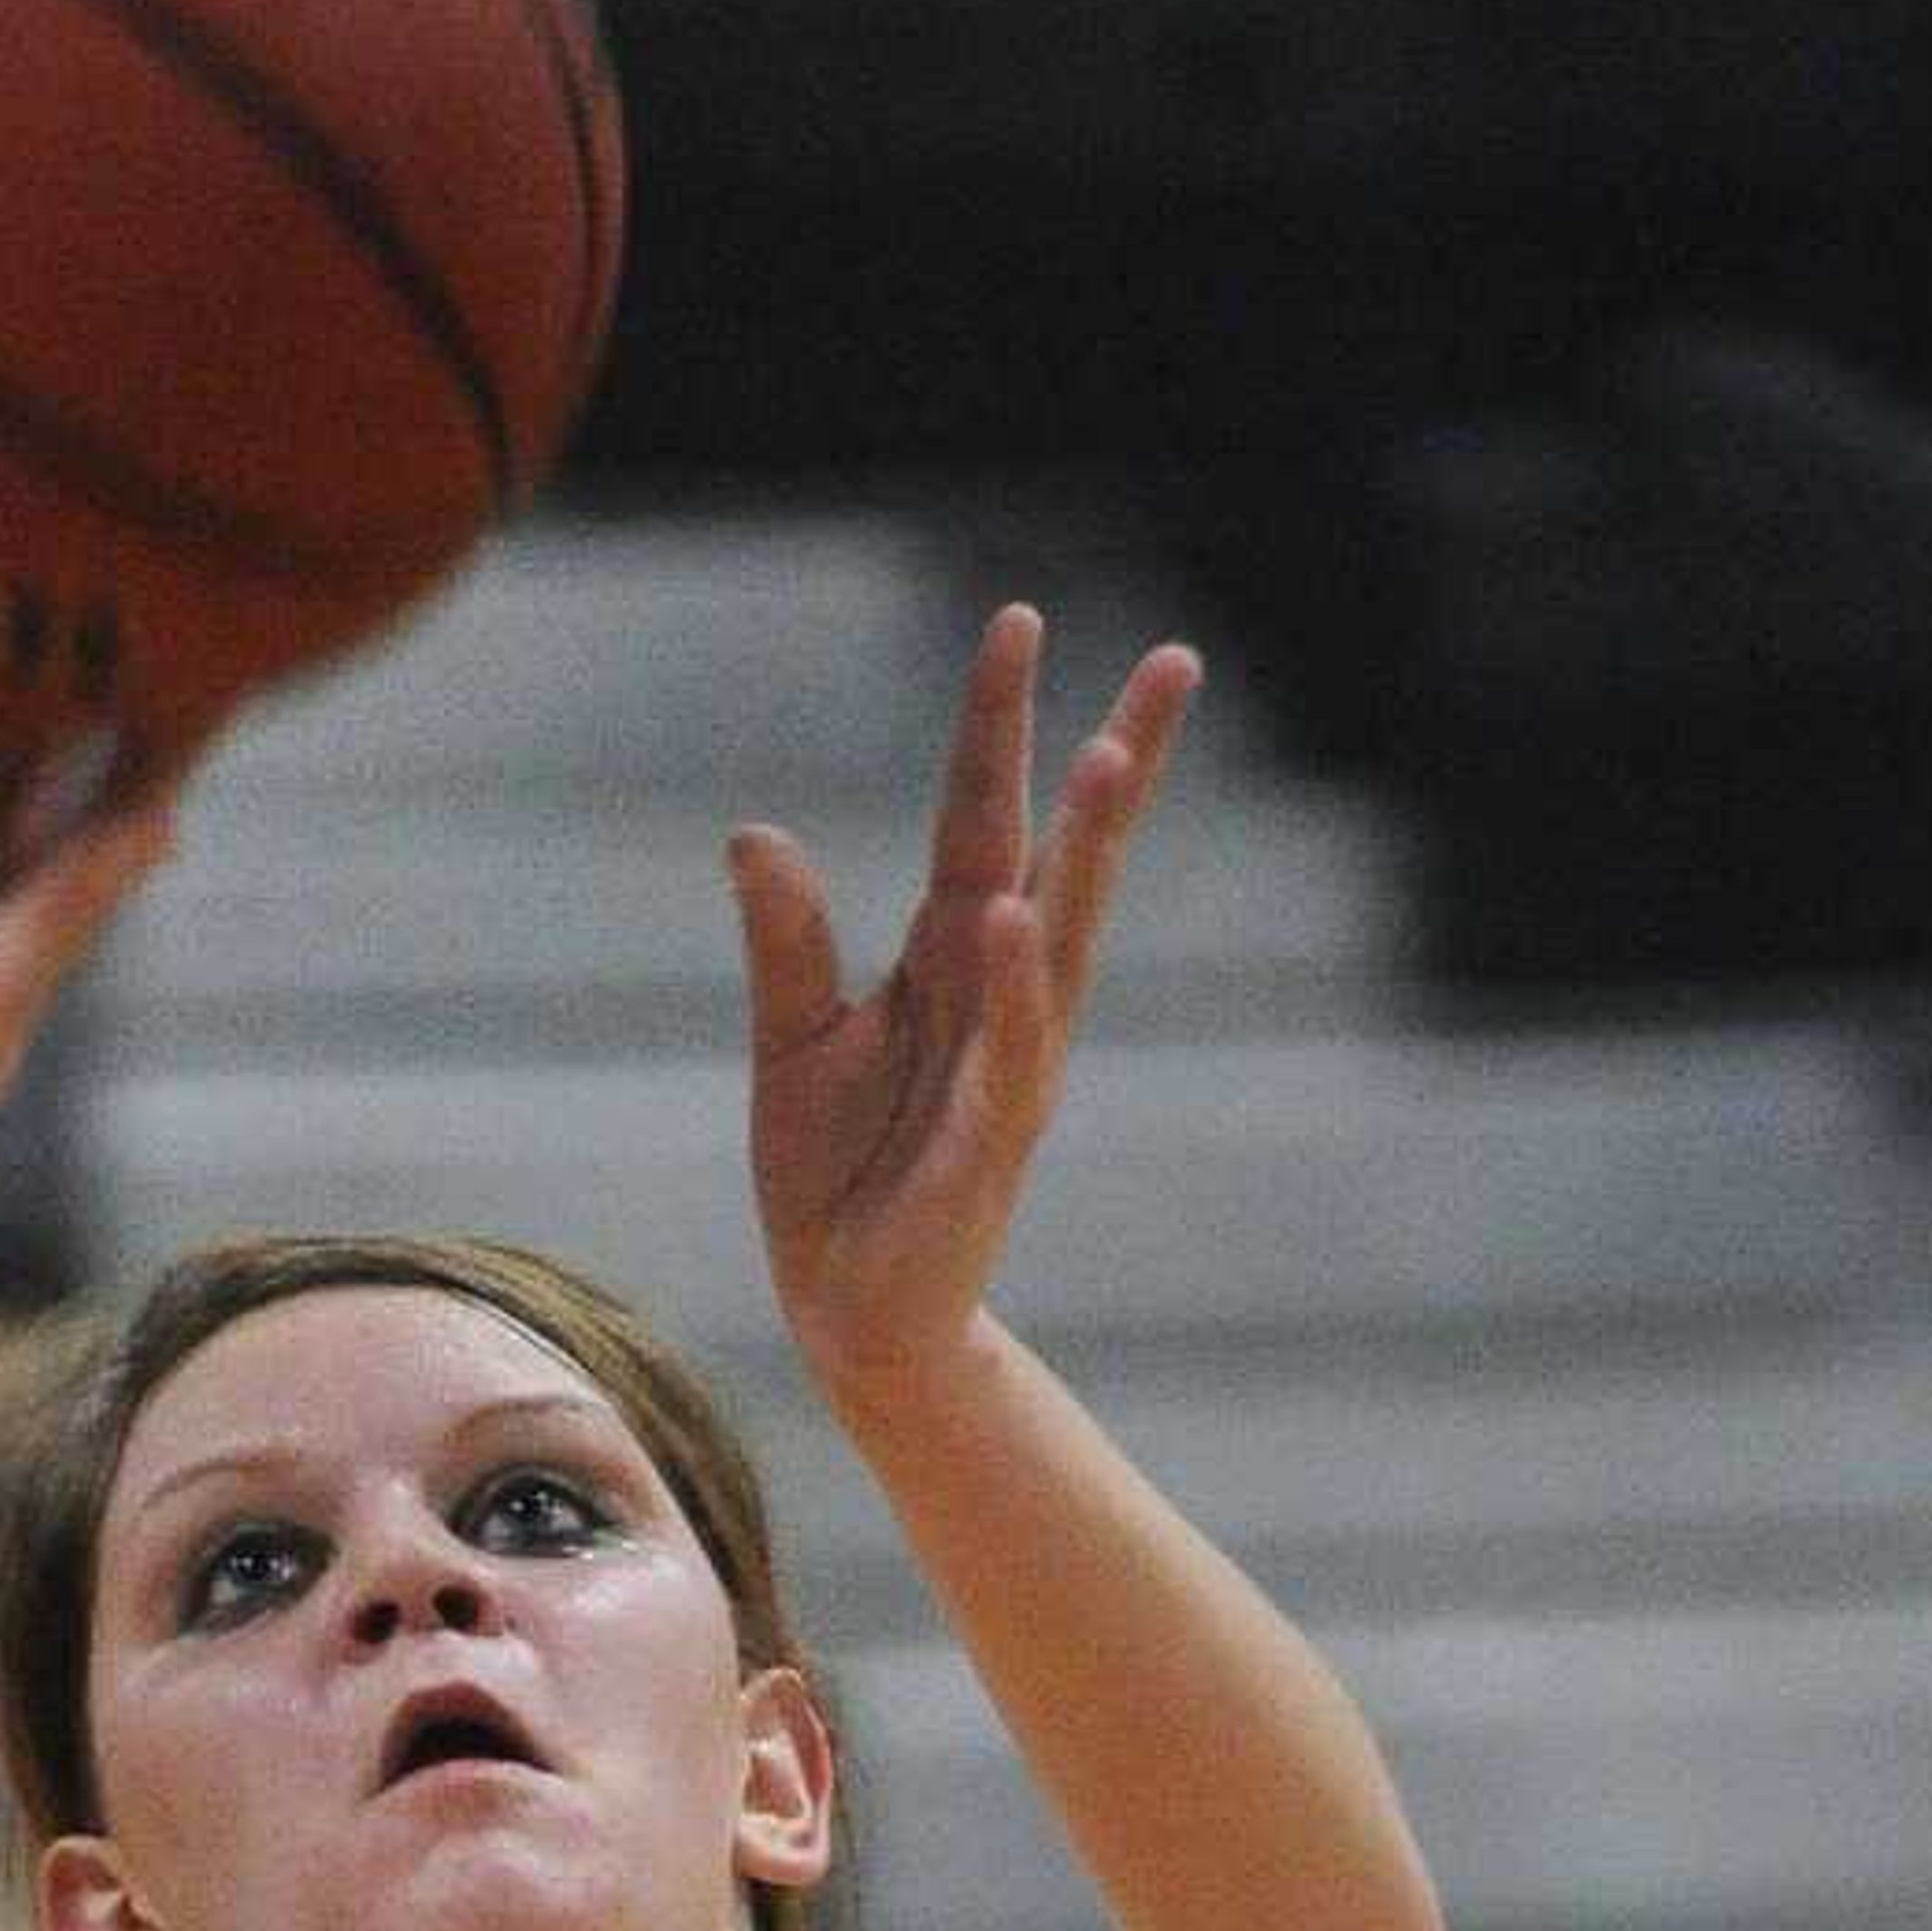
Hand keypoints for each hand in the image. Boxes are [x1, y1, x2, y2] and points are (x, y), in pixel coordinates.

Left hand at [731, 604, 1195, 1414]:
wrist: (848, 1310)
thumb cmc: (835, 1172)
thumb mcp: (792, 1039)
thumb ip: (787, 939)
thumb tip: (755, 834)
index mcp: (949, 957)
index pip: (981, 816)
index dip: (1000, 723)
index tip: (1023, 620)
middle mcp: (1000, 995)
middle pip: (1065, 854)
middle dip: (1119, 762)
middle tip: (1177, 661)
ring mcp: (1010, 1063)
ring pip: (1062, 936)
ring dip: (1090, 849)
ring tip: (1113, 754)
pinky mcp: (990, 1140)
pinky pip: (1010, 1050)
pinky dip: (1014, 987)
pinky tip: (1012, 918)